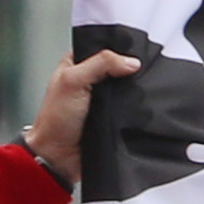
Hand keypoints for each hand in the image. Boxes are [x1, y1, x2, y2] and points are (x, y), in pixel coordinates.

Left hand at [28, 46, 142, 184]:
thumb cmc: (55, 119)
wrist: (57, 157)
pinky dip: (136, 107)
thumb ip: (100, 64)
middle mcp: (91, 79)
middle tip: (145, 70)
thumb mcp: (73, 81)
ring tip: (147, 89)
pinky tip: (144, 106)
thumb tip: (131, 62)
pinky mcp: (113, 116)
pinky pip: (131, 107)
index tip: (137, 49)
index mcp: (77, 64)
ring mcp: (103, 99)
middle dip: (130, 70)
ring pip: (128, 87)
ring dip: (136, 90)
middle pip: (119, 66)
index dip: (119, 46)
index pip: (104, 46)